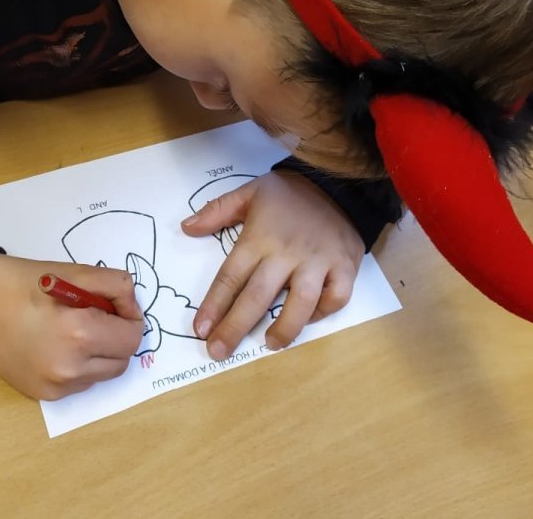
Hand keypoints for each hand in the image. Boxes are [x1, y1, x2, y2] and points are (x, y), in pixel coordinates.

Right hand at [0, 254, 144, 400]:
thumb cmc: (25, 283)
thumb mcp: (75, 271)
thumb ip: (115, 286)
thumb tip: (133, 309)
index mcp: (79, 333)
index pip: (132, 338)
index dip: (131, 319)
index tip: (117, 306)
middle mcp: (69, 368)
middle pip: (121, 361)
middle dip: (118, 338)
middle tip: (98, 316)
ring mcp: (55, 387)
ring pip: (102, 375)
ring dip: (100, 354)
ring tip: (74, 330)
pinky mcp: (43, 395)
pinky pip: (79, 384)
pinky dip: (79, 366)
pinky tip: (57, 345)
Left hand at [181, 170, 364, 359]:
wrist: (338, 181)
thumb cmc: (289, 193)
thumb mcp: (249, 192)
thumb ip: (217, 210)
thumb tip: (186, 227)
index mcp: (260, 238)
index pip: (231, 277)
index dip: (214, 305)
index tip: (200, 329)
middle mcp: (287, 253)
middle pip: (258, 296)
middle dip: (235, 327)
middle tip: (218, 352)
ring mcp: (319, 262)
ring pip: (301, 303)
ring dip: (284, 328)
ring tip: (269, 344)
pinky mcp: (345, 266)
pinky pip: (336, 297)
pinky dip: (323, 312)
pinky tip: (308, 319)